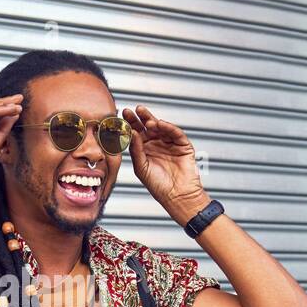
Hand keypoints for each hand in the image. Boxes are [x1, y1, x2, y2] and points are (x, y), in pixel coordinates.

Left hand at [122, 105, 210, 223]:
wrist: (177, 196)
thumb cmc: (158, 186)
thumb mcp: (141, 167)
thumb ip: (136, 150)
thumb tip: (131, 132)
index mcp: (144, 150)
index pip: (136, 133)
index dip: (130, 123)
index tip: (124, 114)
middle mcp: (156, 145)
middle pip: (148, 127)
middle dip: (141, 118)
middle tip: (134, 110)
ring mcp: (170, 144)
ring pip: (161, 128)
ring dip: (154, 122)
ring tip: (147, 120)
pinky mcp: (183, 145)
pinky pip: (175, 133)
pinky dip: (168, 127)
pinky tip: (160, 124)